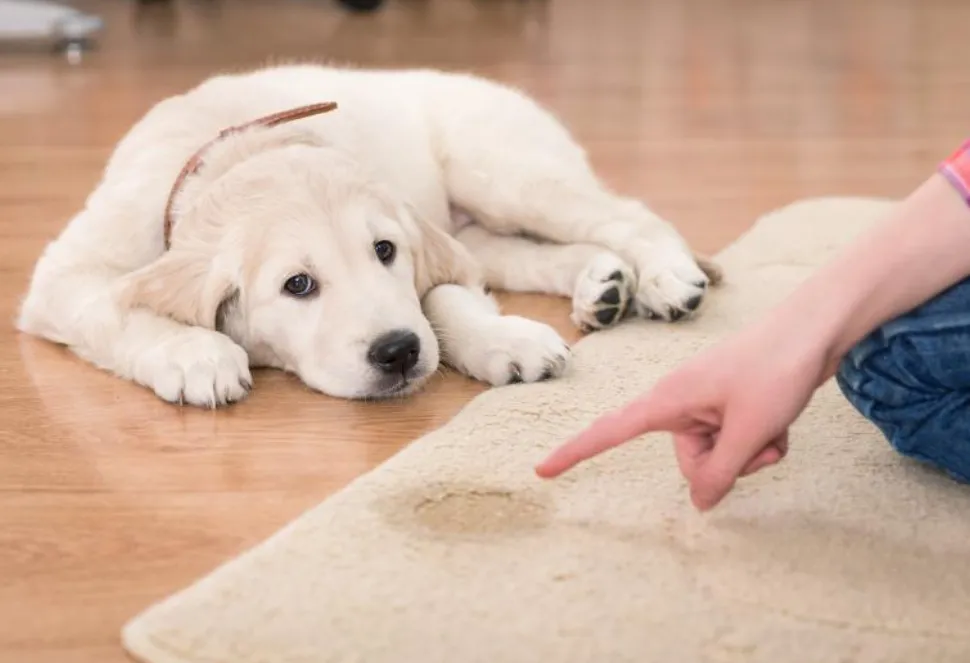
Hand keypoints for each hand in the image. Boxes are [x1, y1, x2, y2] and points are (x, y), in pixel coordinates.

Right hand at [534, 311, 832, 510]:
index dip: (575, 453)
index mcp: (668, 400)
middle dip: (727, 464)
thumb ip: (720, 473)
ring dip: (751, 453)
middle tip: (758, 439)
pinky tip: (782, 422)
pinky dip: (762, 441)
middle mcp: (681, 402)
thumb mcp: (748, 431)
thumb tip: (700, 504)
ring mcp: (707, 404)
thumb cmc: (775, 369)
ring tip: (774, 426)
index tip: (542, 470)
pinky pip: (737, 442)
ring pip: (719, 456)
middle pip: (690, 462)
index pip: (610, 431)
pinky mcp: (730, 405)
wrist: (815, 329)